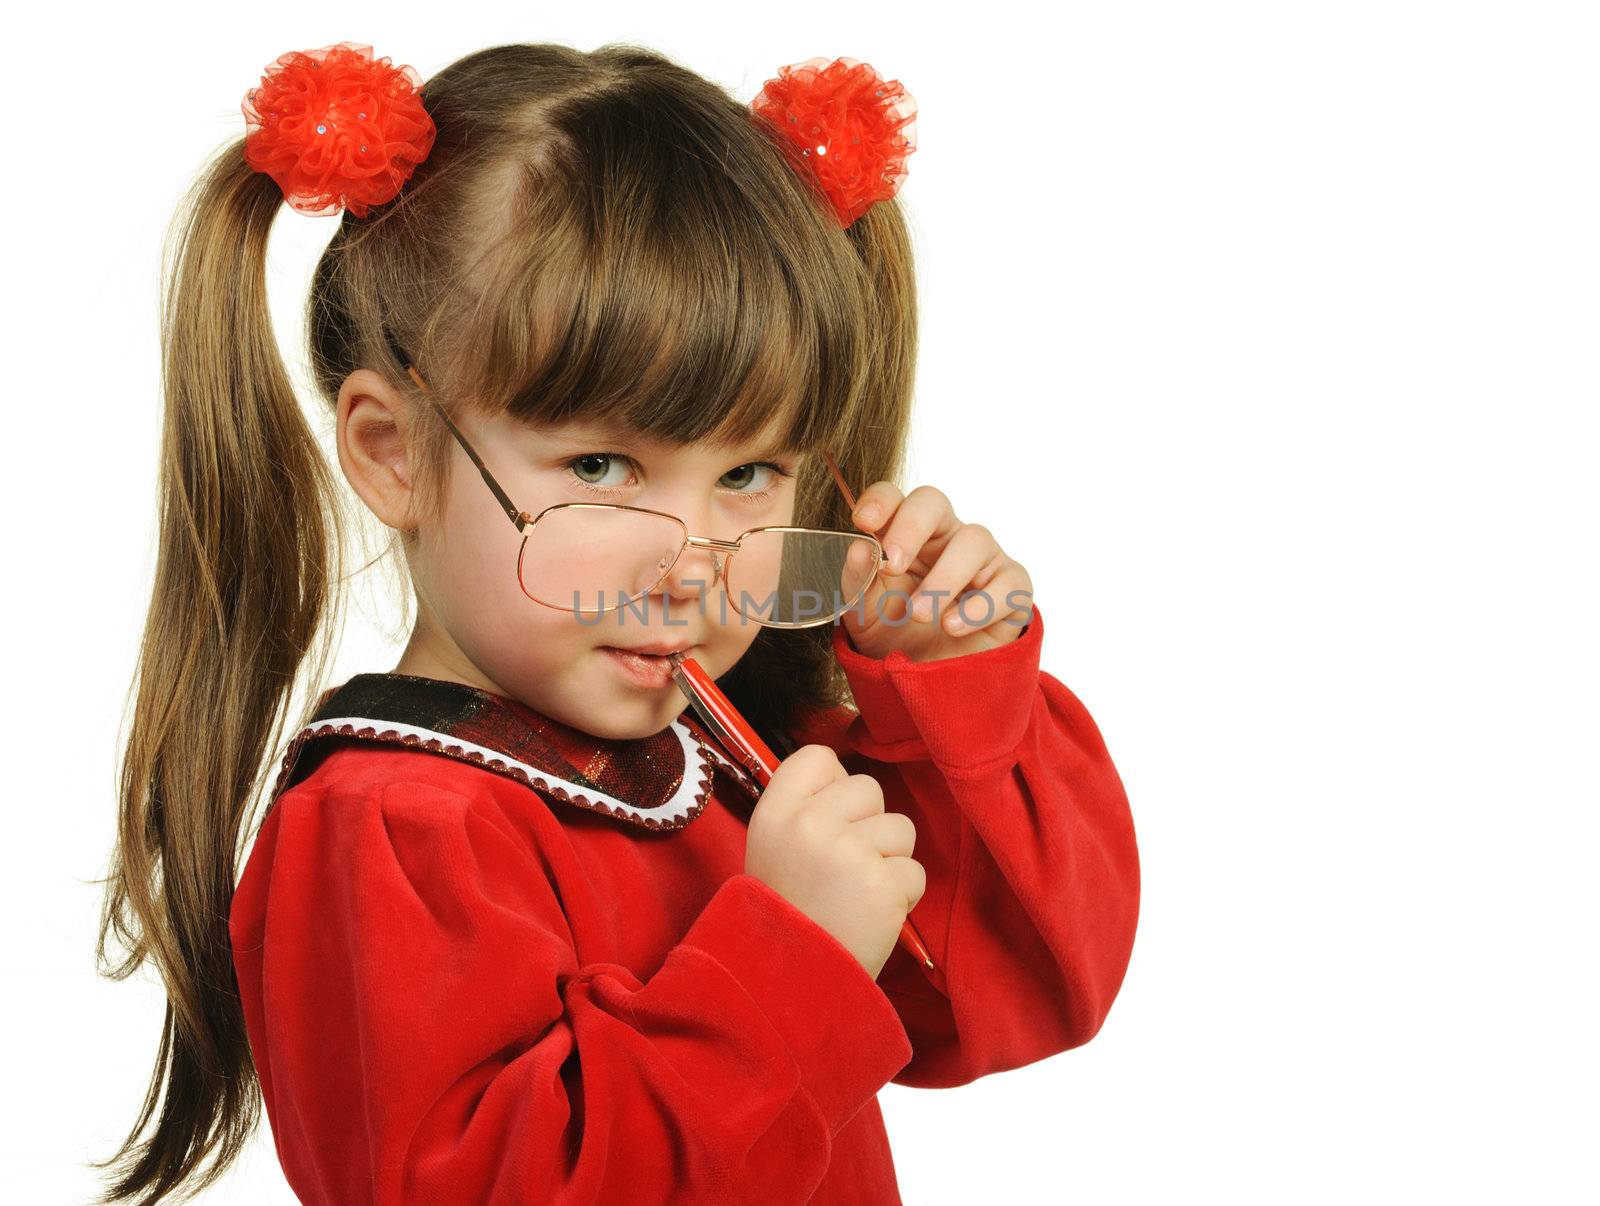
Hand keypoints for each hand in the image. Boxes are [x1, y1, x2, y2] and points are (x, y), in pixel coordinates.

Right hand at [744, 744, 924, 980]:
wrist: (789, 983)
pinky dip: (901, 896)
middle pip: (869, 788)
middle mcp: (810, 823)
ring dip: (889, 861)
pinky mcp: (884, 884)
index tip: (829, 820)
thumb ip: (803, 810)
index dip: (833, 786)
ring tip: (856, 894)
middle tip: (842, 869)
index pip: (820, 757)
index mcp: (776, 811)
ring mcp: (849, 851)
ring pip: (900, 828)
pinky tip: (871, 916)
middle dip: (868, 825)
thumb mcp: (770, 849)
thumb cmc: (784, 915)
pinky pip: (914, 871)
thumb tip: (847, 783)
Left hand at [841, 483, 1033, 662]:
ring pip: (974, 540)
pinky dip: (979, 606)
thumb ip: (858, 585)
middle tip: (893, 564)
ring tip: (922, 615)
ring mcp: (983, 560)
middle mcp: (945, 538)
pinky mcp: (1013, 590)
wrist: (933, 685)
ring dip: (944, 578)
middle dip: (911, 527)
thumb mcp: (867, 617)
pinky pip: (1007, 583)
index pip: (894, 499)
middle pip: (934, 502)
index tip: (862, 521)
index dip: (880, 501)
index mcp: (904, 536)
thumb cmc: (900, 637)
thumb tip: (857, 550)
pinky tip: (953, 627)